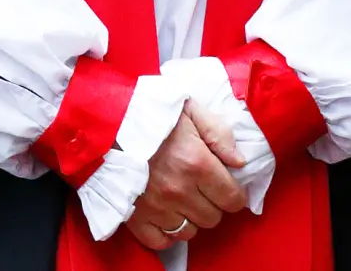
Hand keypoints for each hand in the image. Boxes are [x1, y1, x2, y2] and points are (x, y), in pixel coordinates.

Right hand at [126, 105, 245, 251]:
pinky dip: (167, 232)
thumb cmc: (153, 112)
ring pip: (189, 231)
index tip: (229, 187)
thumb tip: (240, 163)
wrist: (111, 120)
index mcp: (197, 163)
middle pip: (212, 218)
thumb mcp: (191, 109)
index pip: (232, 199)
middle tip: (203, 188)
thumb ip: (220, 134)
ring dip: (191, 217)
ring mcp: (157, 208)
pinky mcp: (136, 218)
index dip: (235, 194)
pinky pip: (161, 241)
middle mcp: (179, 190)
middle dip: (213, 204)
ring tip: (183, 198)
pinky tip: (167, 215)